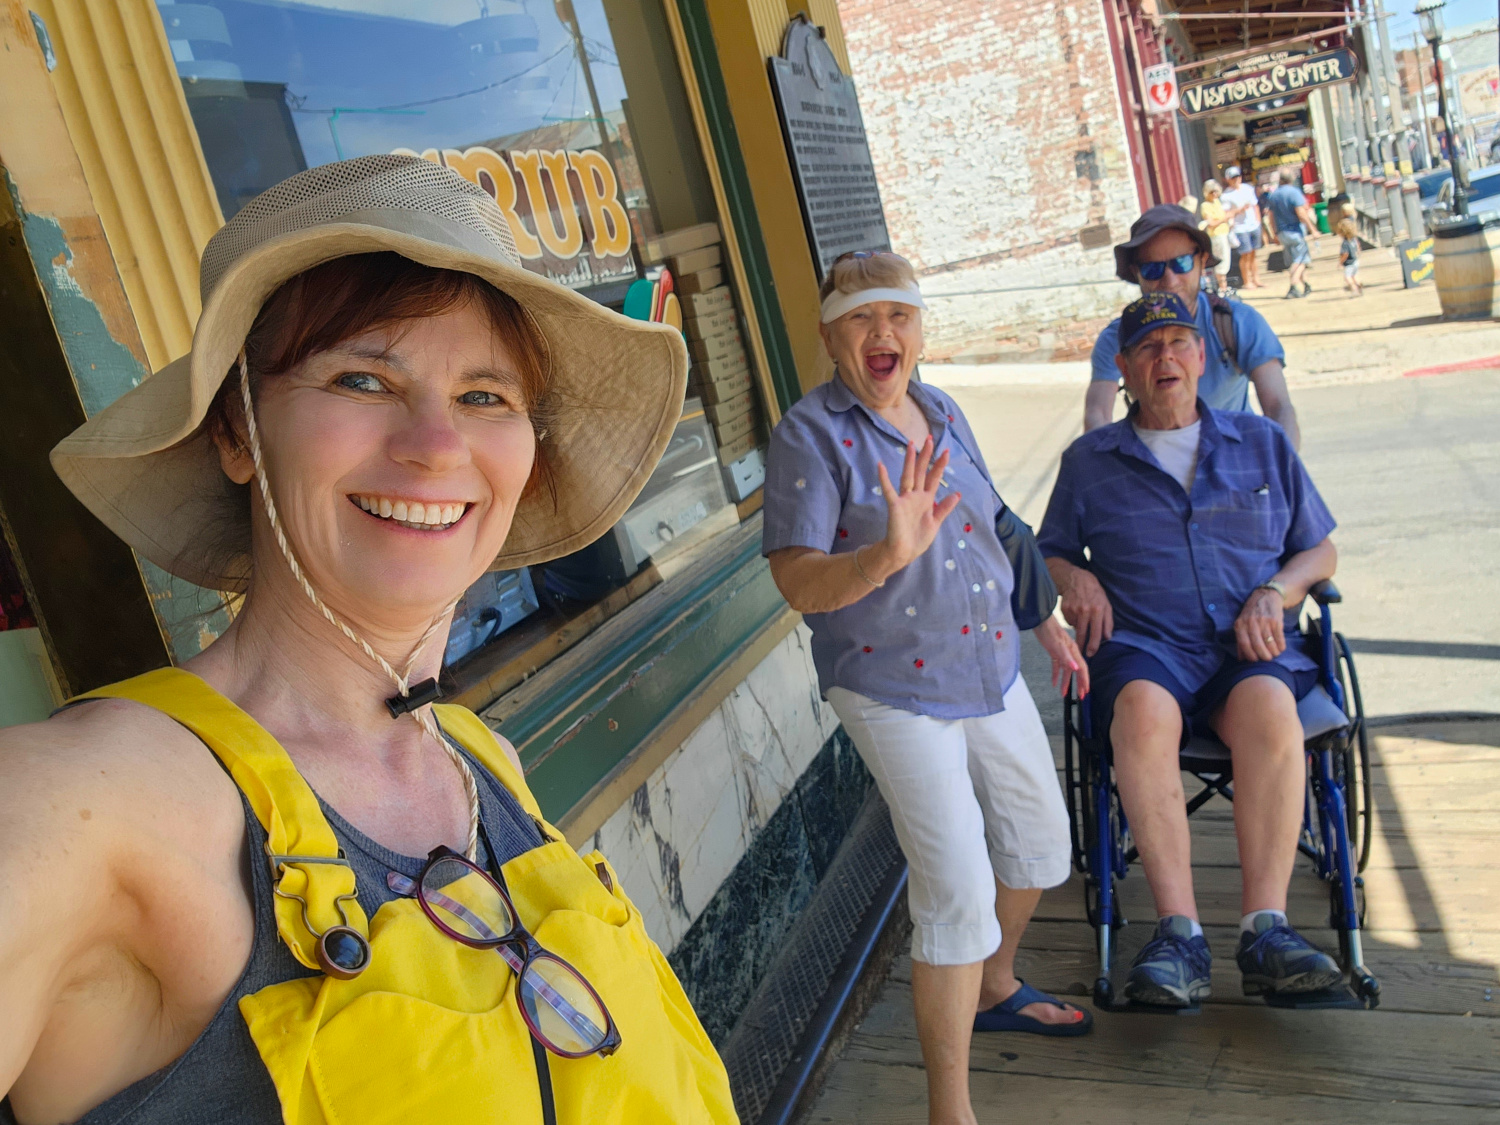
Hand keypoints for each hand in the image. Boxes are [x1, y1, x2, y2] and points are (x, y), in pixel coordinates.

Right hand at [874, 437, 960, 572]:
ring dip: (909, 461)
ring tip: (911, 444)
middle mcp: (915, 496)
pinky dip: (884, 479)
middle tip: (930, 439)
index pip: (934, 478)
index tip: (946, 451)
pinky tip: (880, 466)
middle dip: (926, 456)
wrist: (903, 554)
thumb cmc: (917, 539)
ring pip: (908, 476)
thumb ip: (944, 508)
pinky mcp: (895, 506)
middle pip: (921, 472)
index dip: (940, 465)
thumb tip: (956, 494)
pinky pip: (889, 491)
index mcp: (926, 500)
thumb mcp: (935, 523)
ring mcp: (904, 500)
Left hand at [1034, 616, 1088, 698]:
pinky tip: (1054, 682)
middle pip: (1076, 671)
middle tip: (1080, 696)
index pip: (1082, 669)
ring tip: (1064, 693)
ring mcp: (1062, 653)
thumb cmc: (1049, 630)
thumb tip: (1076, 669)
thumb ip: (1067, 658)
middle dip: (1079, 684)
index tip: (1085, 691)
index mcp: (1074, 651)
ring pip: (1066, 671)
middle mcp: (1070, 653)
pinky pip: (1057, 666)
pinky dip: (1056, 675)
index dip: (1084, 680)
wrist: (1040, 621)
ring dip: (1066, 682)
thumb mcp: (1058, 645)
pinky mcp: (1054, 652)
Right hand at [1057, 567, 1113, 656]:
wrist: (1076, 579)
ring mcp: (1073, 610)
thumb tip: (1108, 637)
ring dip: (1079, 630)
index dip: (1093, 646)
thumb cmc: (1094, 592)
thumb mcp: (1106, 604)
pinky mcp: (1064, 609)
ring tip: (1081, 624)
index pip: (1096, 633)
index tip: (1091, 654)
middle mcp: (1085, 611)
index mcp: (1097, 610)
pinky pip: (1069, 621)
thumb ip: (1108, 621)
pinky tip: (1075, 614)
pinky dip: (1072, 621)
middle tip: (1082, 653)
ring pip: (1075, 628)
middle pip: (1083, 634)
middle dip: (1082, 645)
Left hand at [1234, 587, 1285, 661]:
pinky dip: (1281, 646)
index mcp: (1240, 625)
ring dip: (1273, 652)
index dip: (1250, 656)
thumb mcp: (1242, 623)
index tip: (1255, 661)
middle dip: (1264, 656)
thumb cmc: (1252, 614)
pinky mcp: (1276, 621)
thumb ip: (1240, 640)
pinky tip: (1280, 648)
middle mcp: (1251, 623)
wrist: (1266, 596)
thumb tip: (1241, 659)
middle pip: (1257, 645)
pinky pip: (1279, 638)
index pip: (1244, 644)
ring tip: (1274, 654)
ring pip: (1269, 643)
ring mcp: (1264, 621)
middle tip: (1267, 659)